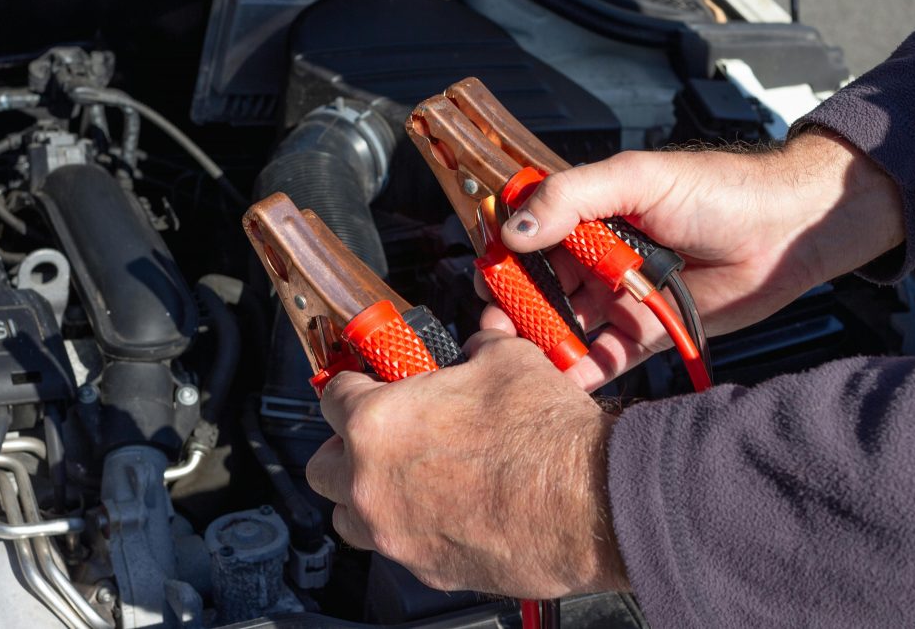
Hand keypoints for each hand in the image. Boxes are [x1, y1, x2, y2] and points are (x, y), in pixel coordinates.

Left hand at [305, 329, 628, 598]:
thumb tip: (477, 345)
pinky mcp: (427, 570)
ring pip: (348, 517)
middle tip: (377, 435)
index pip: (331, 397)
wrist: (591, 502)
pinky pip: (397, 548)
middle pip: (323, 466)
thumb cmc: (546, 435)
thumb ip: (474, 350)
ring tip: (401, 478)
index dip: (350, 385)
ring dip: (364, 496)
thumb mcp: (506, 360)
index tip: (362, 386)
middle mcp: (371, 483)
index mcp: (377, 423)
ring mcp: (395, 533)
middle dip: (344, 447)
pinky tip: (445, 511)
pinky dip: (408, 528)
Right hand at [484, 130, 903, 389]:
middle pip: (539, 288)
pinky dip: (580, 370)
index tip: (488, 281)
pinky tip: (562, 381)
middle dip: (515, 309)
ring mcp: (617, 296)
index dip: (504, 260)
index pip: (528, 238)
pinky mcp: (644, 331)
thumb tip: (515, 229)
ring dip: (542, 343)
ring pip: (565, 325)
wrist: (786, 231)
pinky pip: (603, 356)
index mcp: (587, 214)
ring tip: (522, 362)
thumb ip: (572, 197)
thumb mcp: (638, 178)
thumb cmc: (718, 191)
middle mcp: (595, 257)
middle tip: (497, 332)